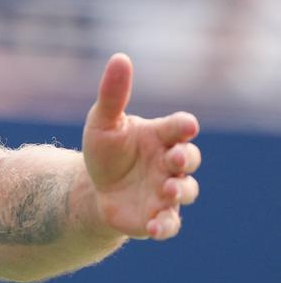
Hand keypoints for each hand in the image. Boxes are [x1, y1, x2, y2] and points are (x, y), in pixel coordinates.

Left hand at [82, 53, 200, 240]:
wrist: (93, 188)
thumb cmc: (105, 150)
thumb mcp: (103, 121)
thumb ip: (113, 94)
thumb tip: (120, 57)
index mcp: (159, 136)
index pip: (178, 128)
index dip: (183, 127)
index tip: (186, 126)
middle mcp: (169, 163)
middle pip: (189, 158)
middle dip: (186, 158)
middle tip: (176, 158)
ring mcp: (166, 190)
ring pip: (186, 191)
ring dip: (181, 190)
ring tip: (170, 188)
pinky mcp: (157, 215)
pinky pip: (169, 224)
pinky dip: (165, 226)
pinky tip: (154, 226)